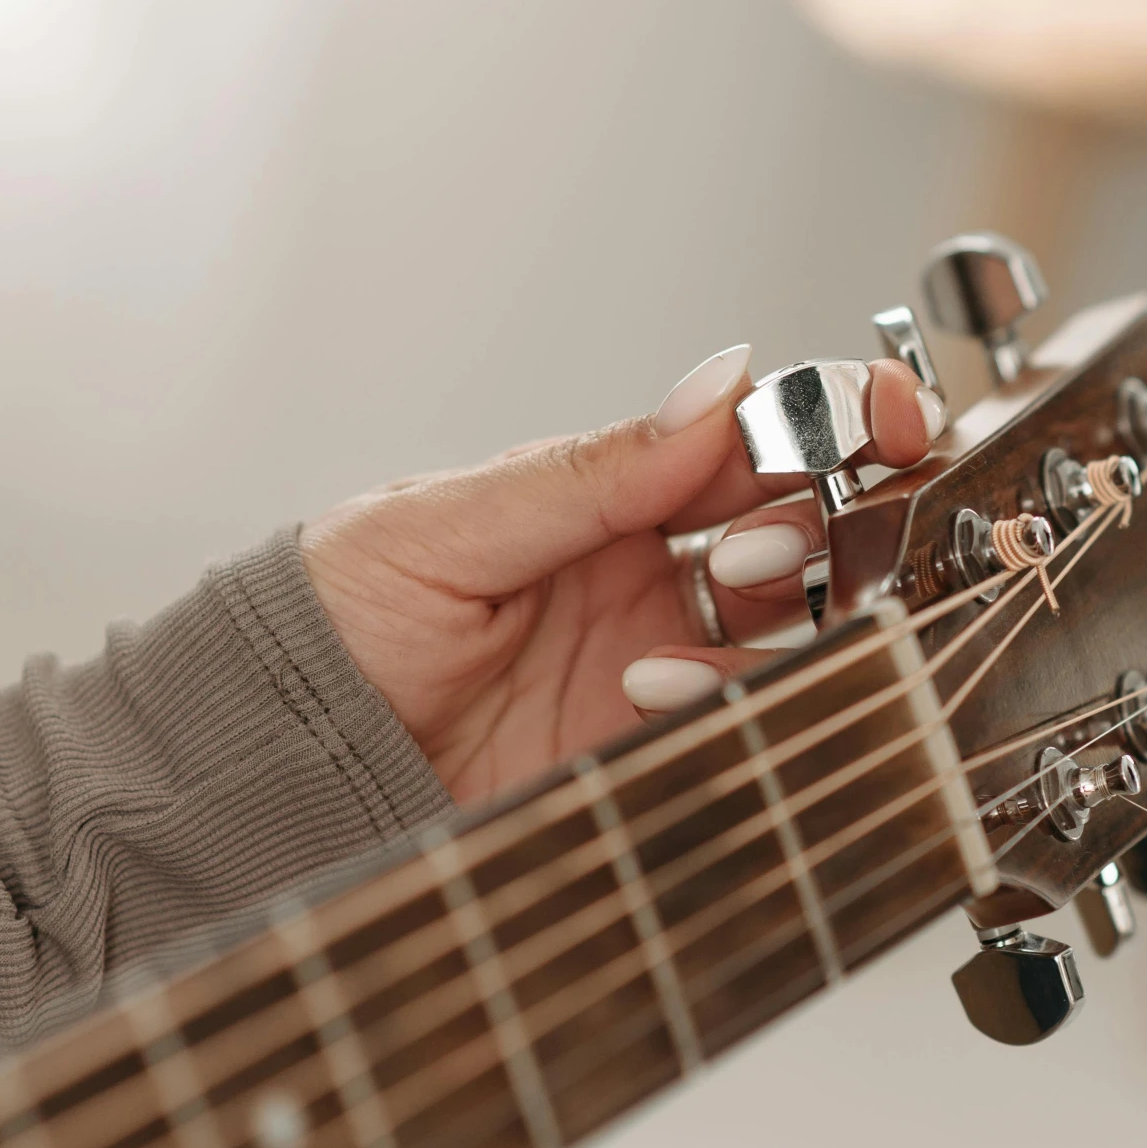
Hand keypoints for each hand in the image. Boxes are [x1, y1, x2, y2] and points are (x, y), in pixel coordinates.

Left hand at [301, 347, 946, 806]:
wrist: (264, 761)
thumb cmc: (328, 622)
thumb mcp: (447, 524)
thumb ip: (591, 470)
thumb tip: (718, 386)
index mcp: (608, 497)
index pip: (753, 442)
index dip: (832, 418)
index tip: (882, 411)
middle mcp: (648, 575)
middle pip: (804, 531)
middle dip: (827, 519)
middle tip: (771, 532)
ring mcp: (657, 664)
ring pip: (794, 627)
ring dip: (785, 608)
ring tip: (709, 604)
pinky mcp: (649, 754)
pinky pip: (741, 718)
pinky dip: (725, 694)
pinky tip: (655, 685)